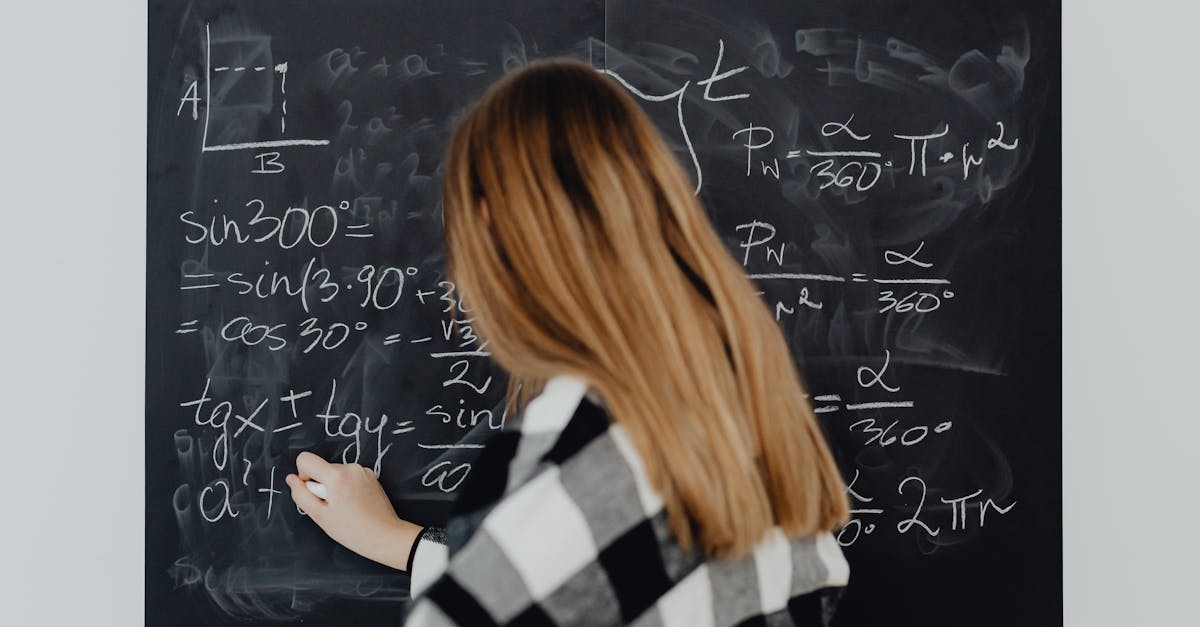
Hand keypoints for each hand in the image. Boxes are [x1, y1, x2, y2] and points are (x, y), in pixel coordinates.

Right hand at [285, 451, 422, 571]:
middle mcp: (351, 467)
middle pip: (321, 468)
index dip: (303, 476)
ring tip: (344, 507)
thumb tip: (292, 479)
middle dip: (321, 485)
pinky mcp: (370, 475)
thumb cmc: (352, 530)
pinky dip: (346, 487)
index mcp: (336, 475)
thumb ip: (301, 495)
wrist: (384, 535)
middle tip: (332, 507)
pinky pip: (348, 476)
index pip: (305, 459)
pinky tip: (354, 504)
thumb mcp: (319, 516)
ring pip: (335, 472)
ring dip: (334, 487)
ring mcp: (363, 470)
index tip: (314, 492)